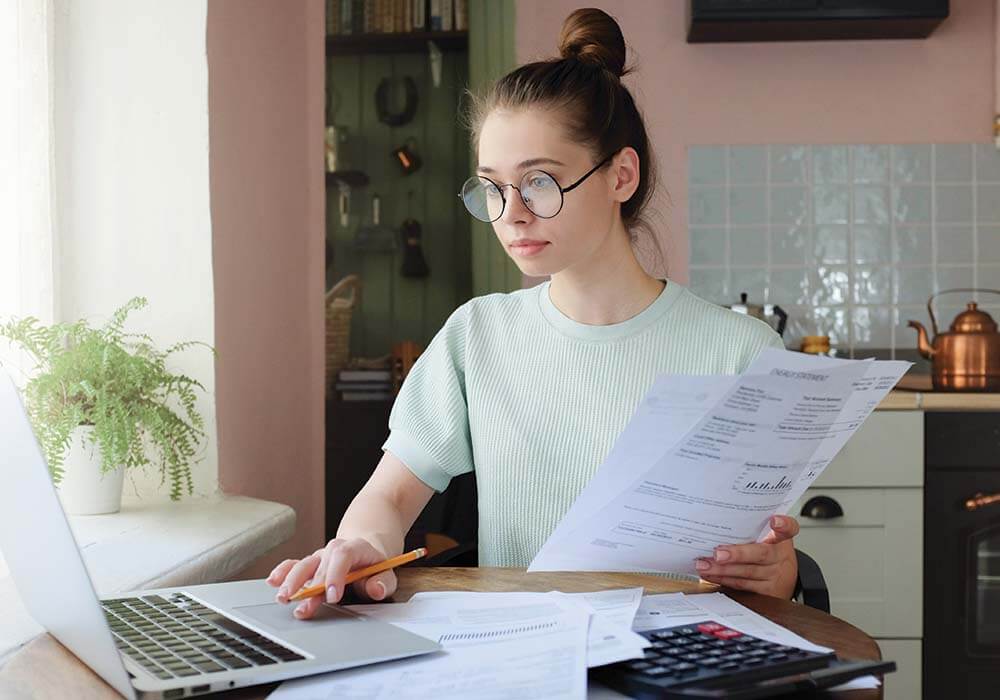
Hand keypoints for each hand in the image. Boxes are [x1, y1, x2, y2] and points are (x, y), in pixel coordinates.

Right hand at [265, 538, 397, 618]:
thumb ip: (383, 583)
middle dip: (310, 585)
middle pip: (319, 563)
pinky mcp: (309, 566)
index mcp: (355, 548)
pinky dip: (282, 572)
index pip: (343, 556)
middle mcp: (333, 551)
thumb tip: (375, 589)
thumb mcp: (386, 574)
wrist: (365, 552)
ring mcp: (319, 558)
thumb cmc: (374, 567)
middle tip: (303, 605)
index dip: (336, 575)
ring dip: (291, 581)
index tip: (333, 596)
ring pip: (303, 565)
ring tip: (283, 597)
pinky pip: (293, 565)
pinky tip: (272, 581)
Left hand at [693, 515, 798, 598]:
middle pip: (761, 554)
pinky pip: (742, 585)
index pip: (789, 529)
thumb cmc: (769, 551)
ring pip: (747, 572)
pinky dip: (723, 579)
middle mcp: (781, 557)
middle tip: (717, 554)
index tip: (775, 521)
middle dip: (737, 554)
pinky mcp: (767, 592)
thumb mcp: (768, 538)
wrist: (783, 578)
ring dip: (722, 570)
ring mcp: (775, 576)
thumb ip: (751, 528)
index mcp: (781, 539)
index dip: (784, 525)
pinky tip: (709, 574)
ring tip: (704, 565)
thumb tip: (718, 520)